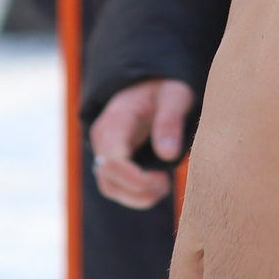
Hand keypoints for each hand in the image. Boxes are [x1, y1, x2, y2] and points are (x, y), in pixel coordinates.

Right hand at [87, 78, 194, 209]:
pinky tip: (157, 185)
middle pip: (108, 179)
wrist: (150, 82)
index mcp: (117, 119)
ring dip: (138, 197)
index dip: (136, 179)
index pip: (113, 160)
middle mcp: (103, 136)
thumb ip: (170, 122)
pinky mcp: (110, 159)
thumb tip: (167, 154)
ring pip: (109, 187)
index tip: (164, 178)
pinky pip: (115, 186)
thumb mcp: (175, 96)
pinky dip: (136, 194)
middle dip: (140, 190)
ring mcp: (103, 149)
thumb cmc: (164, 88)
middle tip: (167, 181)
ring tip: (164, 185)